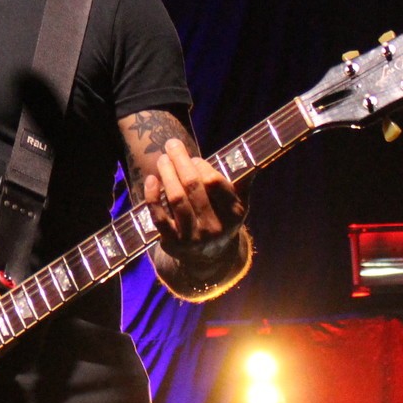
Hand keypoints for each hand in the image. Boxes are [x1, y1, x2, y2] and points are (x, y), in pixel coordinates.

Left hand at [142, 137, 246, 264]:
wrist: (208, 257)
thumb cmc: (221, 219)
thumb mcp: (237, 205)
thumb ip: (243, 182)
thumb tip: (251, 156)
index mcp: (233, 214)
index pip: (215, 182)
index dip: (201, 165)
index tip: (194, 158)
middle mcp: (215, 227)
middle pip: (193, 186)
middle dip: (180, 161)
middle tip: (171, 145)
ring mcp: (193, 237)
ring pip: (176, 199)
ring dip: (166, 174)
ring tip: (162, 160)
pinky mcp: (172, 243)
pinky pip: (159, 217)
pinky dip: (152, 197)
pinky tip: (151, 180)